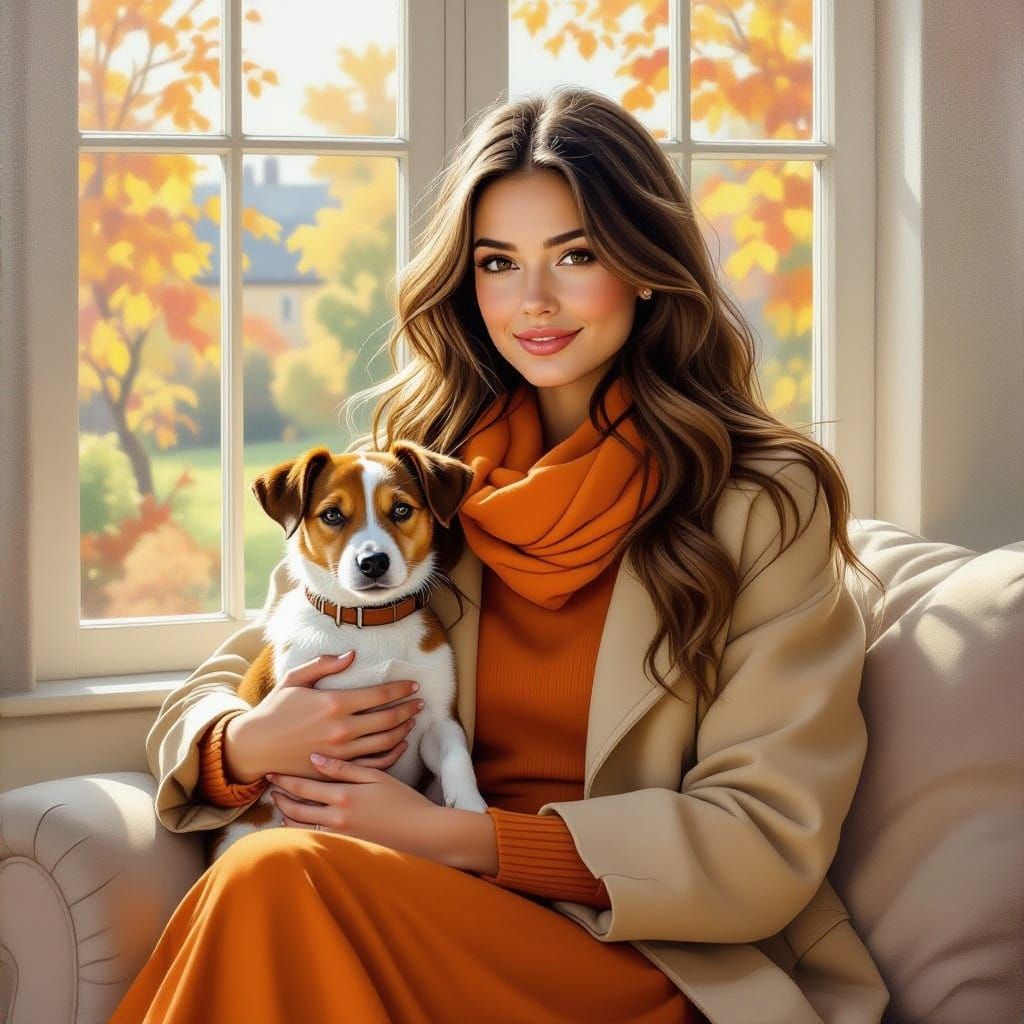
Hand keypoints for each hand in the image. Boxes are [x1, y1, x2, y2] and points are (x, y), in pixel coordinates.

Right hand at [224, 651, 423, 781]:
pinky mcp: (337, 770)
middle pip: (388, 718)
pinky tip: (400, 745)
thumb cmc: (275, 710)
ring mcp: (341, 753)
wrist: (255, 747)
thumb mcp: (295, 679)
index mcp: (334, 703)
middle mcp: (342, 729)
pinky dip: (392, 754)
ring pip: (385, 741)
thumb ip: (324, 665)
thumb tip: (352, 655)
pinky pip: (373, 764)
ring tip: (413, 720)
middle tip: (421, 703)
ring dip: (404, 729)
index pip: (380, 694)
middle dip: (409, 709)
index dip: (401, 689)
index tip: (414, 685)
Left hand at [266, 756, 448, 863]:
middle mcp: (337, 818)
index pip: (304, 787)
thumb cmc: (403, 800)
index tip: (271, 772)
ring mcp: (340, 836)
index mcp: (344, 796)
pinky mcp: (345, 848)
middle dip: (281, 798)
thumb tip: (315, 758)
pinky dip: (301, 832)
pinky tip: (298, 825)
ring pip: (301, 828)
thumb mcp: (377, 777)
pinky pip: (314, 839)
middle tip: (270, 788)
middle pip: (296, 809)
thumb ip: (345, 768)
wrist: (422, 833)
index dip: (285, 780)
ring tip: (280, 806)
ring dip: (287, 817)